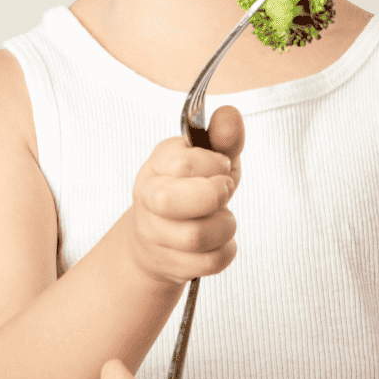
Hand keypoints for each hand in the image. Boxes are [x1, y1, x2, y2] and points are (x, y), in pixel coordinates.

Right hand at [127, 105, 244, 286]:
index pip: (184, 163)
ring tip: (223, 217)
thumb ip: (223, 138)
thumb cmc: (191, 190)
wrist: (158, 238)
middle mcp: (148, 197)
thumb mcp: (209, 159)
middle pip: (172, 201)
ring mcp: (154, 234)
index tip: (221, 166)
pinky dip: (225, 251)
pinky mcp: (169, 264)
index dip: (215, 165)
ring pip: (195, 236)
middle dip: (212, 196)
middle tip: (224, 191)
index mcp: (157, 164)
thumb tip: (230, 114)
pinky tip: (219, 241)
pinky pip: (208, 263)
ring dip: (225, 226)